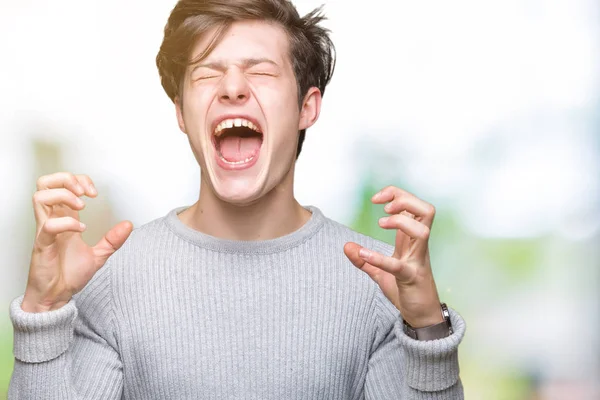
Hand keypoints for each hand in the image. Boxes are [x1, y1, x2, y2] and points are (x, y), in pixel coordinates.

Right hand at [22, 172, 132, 312]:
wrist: (56, 297)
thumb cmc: (68, 275)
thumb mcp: (98, 255)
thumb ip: (112, 240)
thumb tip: (128, 225)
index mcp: (63, 218)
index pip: (63, 185)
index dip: (79, 180)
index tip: (95, 193)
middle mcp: (52, 220)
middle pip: (45, 183)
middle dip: (67, 179)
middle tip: (85, 192)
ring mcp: (45, 231)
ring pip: (40, 197)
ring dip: (64, 195)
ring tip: (82, 207)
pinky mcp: (42, 245)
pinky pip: (48, 226)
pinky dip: (67, 223)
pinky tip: (81, 230)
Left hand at [344, 186, 442, 327]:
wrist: (421, 315)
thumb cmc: (405, 289)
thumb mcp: (380, 272)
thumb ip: (364, 259)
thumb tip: (346, 246)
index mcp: (413, 239)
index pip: (414, 205)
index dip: (397, 194)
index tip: (376, 199)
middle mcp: (419, 245)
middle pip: (426, 210)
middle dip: (405, 199)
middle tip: (384, 207)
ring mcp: (417, 260)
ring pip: (423, 230)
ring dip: (401, 221)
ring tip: (382, 223)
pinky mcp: (411, 278)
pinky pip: (398, 265)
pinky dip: (380, 258)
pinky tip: (363, 254)